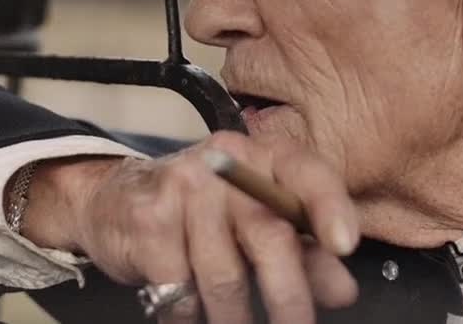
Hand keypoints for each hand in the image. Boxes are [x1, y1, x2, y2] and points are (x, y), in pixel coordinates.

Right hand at [20, 131, 360, 322]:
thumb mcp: (260, 222)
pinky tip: (193, 313)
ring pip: (224, 273)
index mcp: (266, 156)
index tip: (345, 245)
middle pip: (268, 233)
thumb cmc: (206, 213)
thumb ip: (306, 252)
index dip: (330, 207)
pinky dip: (190, 315)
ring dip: (236, 317)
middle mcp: (226, 162)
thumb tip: (342, 290)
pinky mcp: (149, 218)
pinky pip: (181, 288)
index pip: (307, 173)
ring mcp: (183, 186)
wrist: (117, 198)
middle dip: (289, 295)